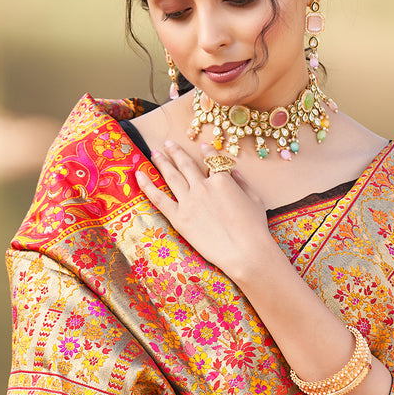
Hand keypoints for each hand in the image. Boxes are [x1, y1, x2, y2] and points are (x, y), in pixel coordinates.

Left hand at [136, 141, 273, 278]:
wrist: (245, 251)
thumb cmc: (255, 228)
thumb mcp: (255, 199)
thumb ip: (242, 182)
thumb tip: (233, 171)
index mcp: (223, 181)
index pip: (212, 161)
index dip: (206, 151)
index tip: (202, 146)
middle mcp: (203, 186)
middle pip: (186, 164)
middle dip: (176, 151)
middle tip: (168, 143)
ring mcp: (189, 201)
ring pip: (171, 175)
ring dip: (161, 161)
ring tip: (154, 152)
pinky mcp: (178, 218)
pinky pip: (159, 198)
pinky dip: (147, 185)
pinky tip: (139, 174)